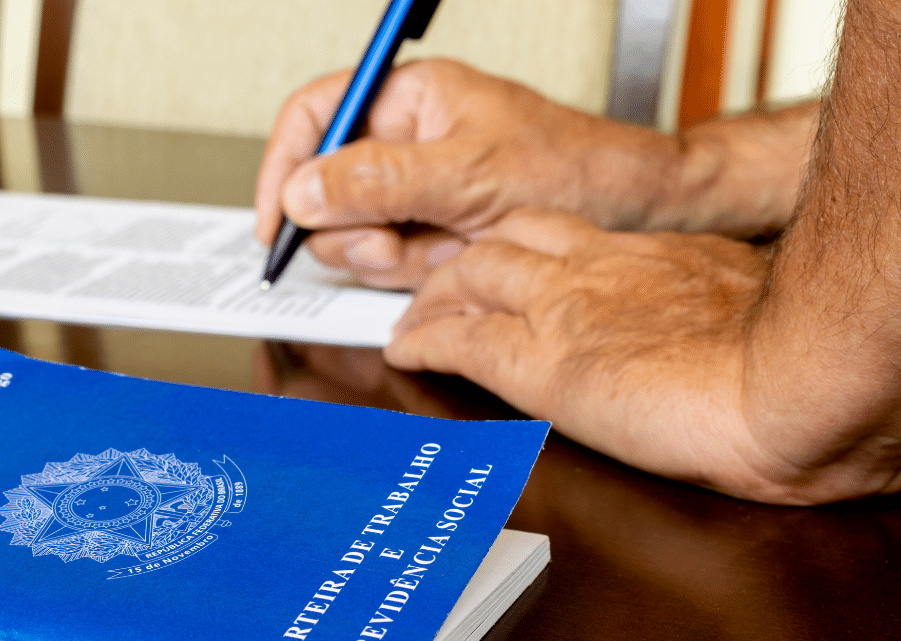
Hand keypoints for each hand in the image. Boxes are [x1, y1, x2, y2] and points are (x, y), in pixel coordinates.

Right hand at [255, 59, 678, 288]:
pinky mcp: (430, 232)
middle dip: (357, 227)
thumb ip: (379, 181)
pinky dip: (419, 272)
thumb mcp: (468, 174)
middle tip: (395, 240)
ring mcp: (416, 192)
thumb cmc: (573, 171)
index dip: (284, 168)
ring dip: (395, 255)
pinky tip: (458, 258)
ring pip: (356, 235)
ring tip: (449, 245)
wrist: (633, 216)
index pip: (315, 117)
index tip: (276, 222)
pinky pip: (391, 262)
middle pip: (327, 190)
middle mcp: (405, 143)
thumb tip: (302, 191)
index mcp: (410, 99)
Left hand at [383, 208, 821, 501]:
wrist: (784, 386)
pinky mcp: (536, 362)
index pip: (567, 235)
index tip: (517, 267)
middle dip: (467, 261)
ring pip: (469, 277)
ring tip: (413, 318)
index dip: (527, 248)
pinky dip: (422, 342)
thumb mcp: (751, 313)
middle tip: (445, 286)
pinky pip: (457, 341)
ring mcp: (560, 310)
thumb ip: (715, 312)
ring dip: (433, 296)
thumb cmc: (788, 366)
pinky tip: (403, 351)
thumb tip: (718, 336)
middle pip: (508, 240)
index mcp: (653, 256)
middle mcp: (598, 267)